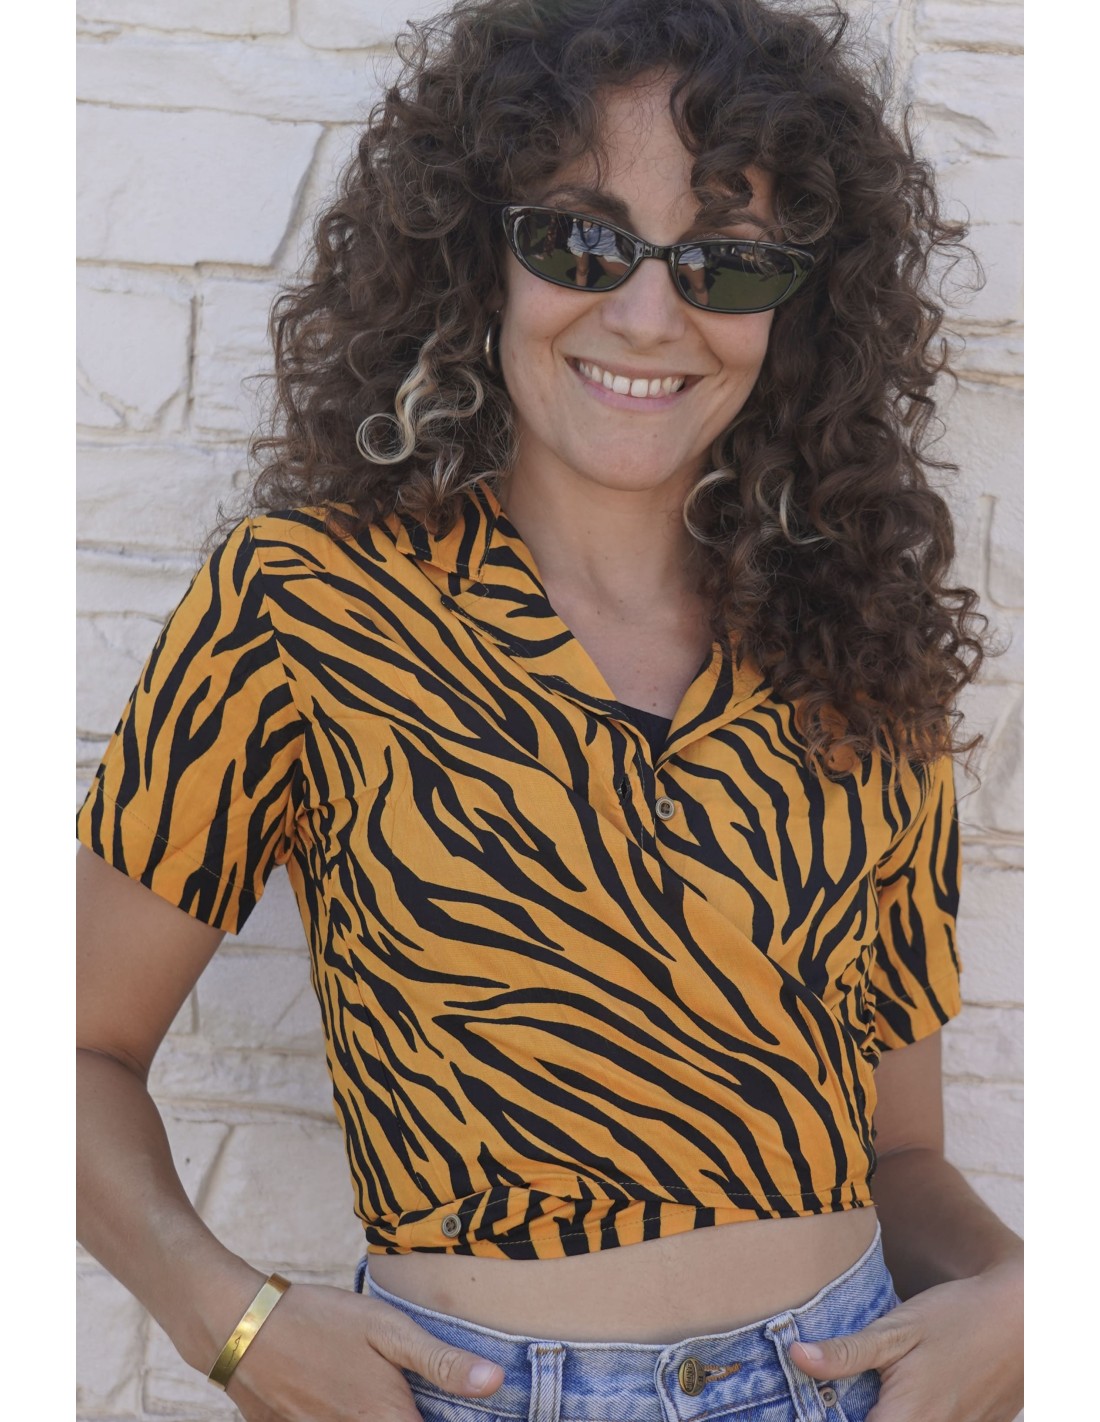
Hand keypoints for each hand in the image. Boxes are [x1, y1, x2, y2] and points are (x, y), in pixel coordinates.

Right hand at [222, 1280, 503, 1420]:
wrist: (240, 1327)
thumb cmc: (320, 1319)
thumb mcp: (385, 1327)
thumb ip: (439, 1360)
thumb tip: (495, 1382)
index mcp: (386, 1419)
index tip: (472, 1415)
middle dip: (408, 1417)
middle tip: (407, 1393)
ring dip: (376, 1417)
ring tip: (368, 1388)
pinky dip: (338, 1416)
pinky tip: (334, 1391)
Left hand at [789, 1258, 1022, 1421]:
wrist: (1026, 1316)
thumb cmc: (959, 1317)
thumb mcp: (897, 1327)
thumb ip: (847, 1352)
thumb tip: (795, 1357)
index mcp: (906, 1420)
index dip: (826, 1420)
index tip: (810, 1407)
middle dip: (854, 1415)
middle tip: (836, 1398)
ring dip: (883, 1414)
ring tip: (866, 1395)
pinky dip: (914, 1414)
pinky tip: (900, 1398)